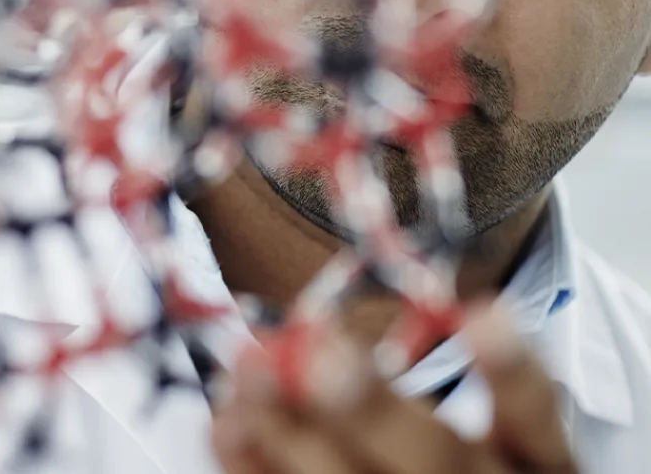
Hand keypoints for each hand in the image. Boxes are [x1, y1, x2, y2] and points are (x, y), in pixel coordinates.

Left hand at [211, 305, 577, 473]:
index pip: (534, 419)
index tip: (483, 312)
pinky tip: (227, 427)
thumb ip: (465, 367)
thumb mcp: (506, 434)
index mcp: (532, 466)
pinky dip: (257, 469)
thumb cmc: (468, 463)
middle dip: (374, 412)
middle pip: (436, 463)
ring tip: (248, 377)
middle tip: (324, 355)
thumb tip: (373, 305)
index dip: (511, 372)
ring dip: (295, 436)